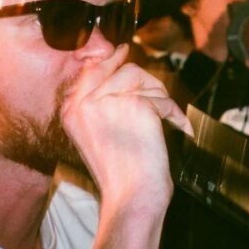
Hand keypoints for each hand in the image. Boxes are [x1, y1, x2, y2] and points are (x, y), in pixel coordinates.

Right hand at [61, 45, 191, 215]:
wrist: (131, 197)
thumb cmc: (119, 173)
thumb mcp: (96, 134)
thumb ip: (100, 102)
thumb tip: (119, 67)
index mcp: (71, 110)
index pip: (91, 69)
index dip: (110, 59)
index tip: (121, 51)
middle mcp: (84, 102)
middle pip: (118, 68)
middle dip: (143, 81)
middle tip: (157, 95)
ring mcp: (107, 101)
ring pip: (141, 78)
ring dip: (159, 98)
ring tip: (163, 121)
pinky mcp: (135, 104)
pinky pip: (160, 97)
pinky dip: (173, 113)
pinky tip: (177, 127)